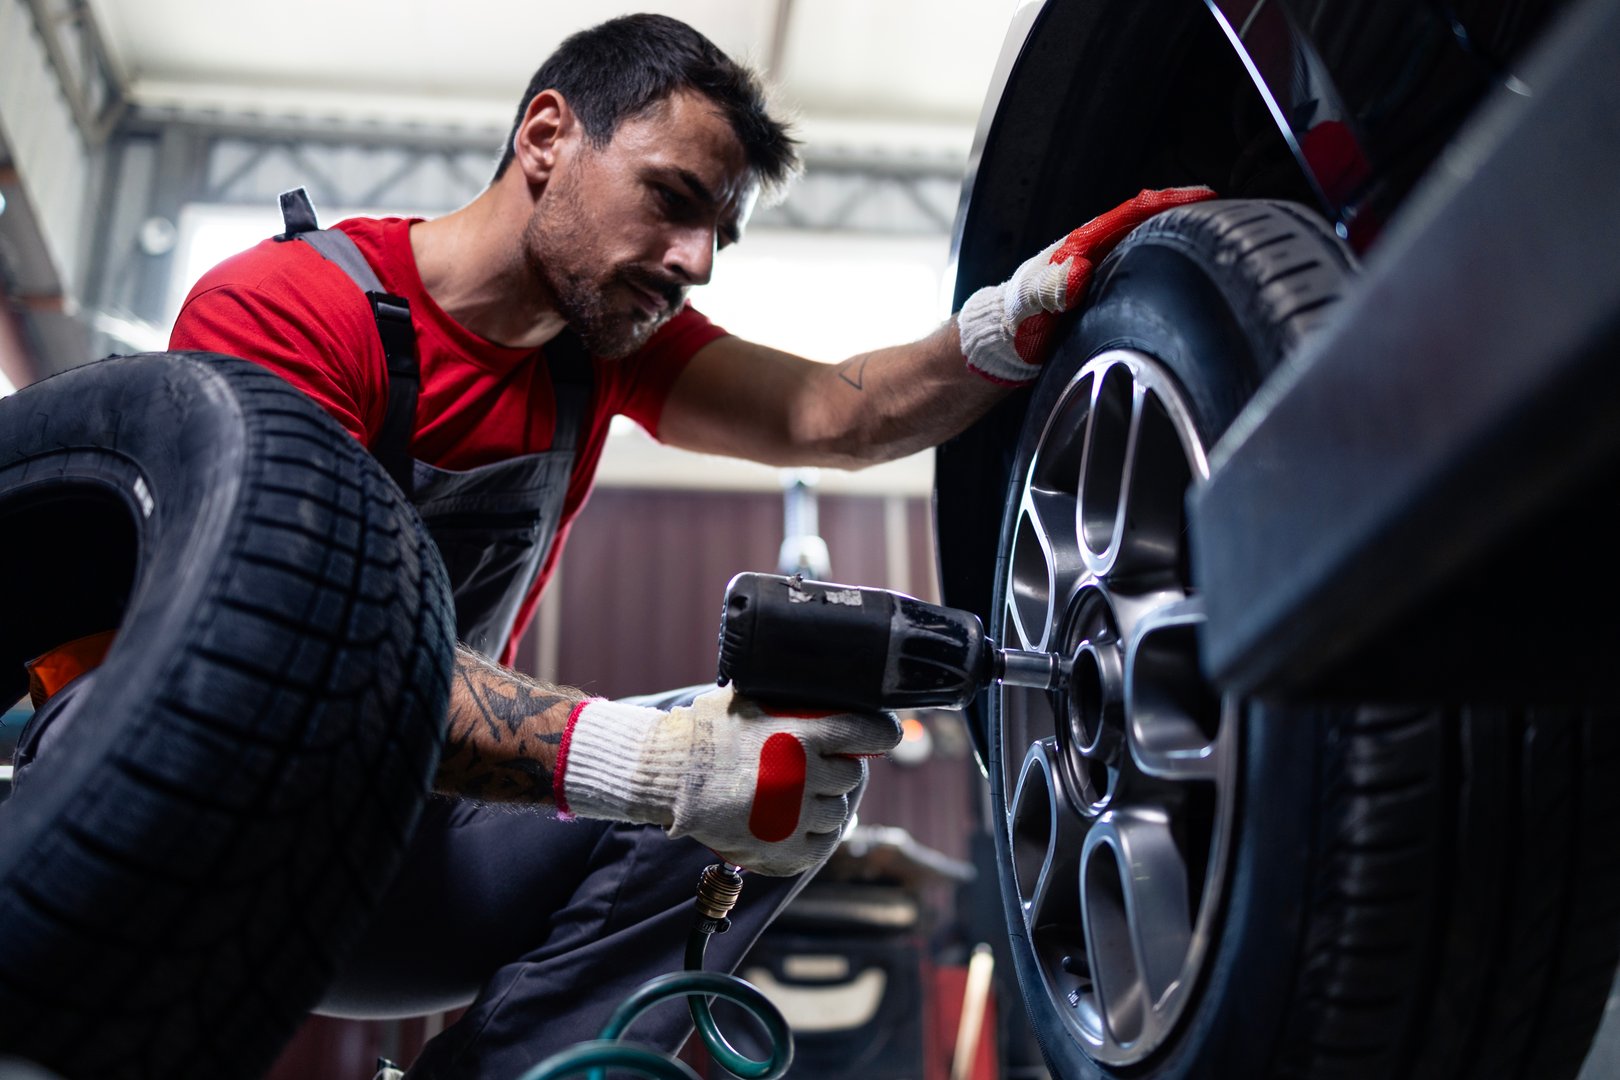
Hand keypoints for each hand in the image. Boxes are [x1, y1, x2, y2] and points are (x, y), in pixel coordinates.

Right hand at [555, 685, 901, 875]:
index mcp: (803, 735)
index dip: (881, 733)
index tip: (884, 735)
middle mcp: (805, 777)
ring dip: (829, 802)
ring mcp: (794, 818)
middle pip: (853, 776)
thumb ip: (790, 698)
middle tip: (825, 764)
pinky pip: (820, 846)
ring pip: (839, 813)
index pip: (870, 733)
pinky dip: (816, 834)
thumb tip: (822, 684)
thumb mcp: (750, 698)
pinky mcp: (782, 851)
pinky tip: (802, 821)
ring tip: (806, 793)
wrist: (668, 775)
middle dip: (843, 768)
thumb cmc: (706, 730)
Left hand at [957, 187, 1216, 384]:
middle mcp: (1089, 256)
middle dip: (1182, 214)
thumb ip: (1049, 289)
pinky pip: (1136, 273)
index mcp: (1076, 249)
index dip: (1167, 202)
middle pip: (1143, 225)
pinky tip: (1180, 277)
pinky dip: (1161, 268)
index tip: (1205, 195)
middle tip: (1224, 215)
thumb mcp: (1027, 308)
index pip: (1129, 214)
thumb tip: (1079, 269)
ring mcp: (1094, 275)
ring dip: (1174, 239)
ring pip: (1142, 248)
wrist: (994, 352)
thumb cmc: (1009, 328)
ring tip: (1213, 239)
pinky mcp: (1097, 296)